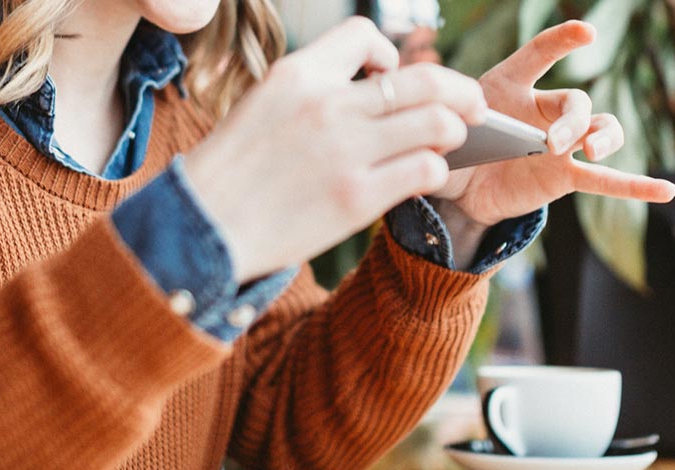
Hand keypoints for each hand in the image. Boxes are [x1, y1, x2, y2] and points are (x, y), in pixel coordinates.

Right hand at [184, 18, 488, 280]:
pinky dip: (436, 169)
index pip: (365, 35)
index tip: (389, 76)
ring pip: (437, 121)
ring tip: (448, 142)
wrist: (203, 229)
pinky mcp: (357, 198)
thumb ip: (315, 90)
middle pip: (423, 79)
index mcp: (297, 74)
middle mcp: (326, 105)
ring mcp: (345, 152)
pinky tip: (425, 175)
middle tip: (471, 105)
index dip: (389, 54)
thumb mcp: (261, 106)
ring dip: (453, 130)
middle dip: (459, 90)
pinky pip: (424, 169)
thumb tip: (374, 88)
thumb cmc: (232, 173)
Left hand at [430, 21, 674, 255]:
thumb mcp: (439, 130)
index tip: (586, 34)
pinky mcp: (566, 177)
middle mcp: (544, 110)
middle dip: (572, 121)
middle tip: (554, 142)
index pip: (538, 55)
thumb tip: (441, 135)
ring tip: (591, 151)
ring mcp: (561, 144)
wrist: (458, 187)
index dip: (562, 42)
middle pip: (576, 104)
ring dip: (602, 139)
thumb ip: (446, 127)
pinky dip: (636, 186)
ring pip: (600, 132)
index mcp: (510, 86)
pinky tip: (667, 192)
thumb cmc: (451, 145)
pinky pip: (606, 180)